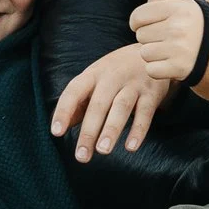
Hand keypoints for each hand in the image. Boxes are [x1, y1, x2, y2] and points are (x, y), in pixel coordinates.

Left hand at [51, 45, 172, 161]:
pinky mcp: (152, 92)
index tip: (56, 132)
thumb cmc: (116, 72)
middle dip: (89, 131)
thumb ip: (78, 104)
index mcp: (93, 74)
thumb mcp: (94, 80)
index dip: (64, 111)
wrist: (152, 52)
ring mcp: (133, 84)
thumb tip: (59, 128)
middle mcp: (112, 77)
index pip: (74, 91)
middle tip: (81, 156)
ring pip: (121, 107)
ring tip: (102, 150)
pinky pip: (145, 113)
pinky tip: (131, 147)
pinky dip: (139, 130)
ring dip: (111, 130)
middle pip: (98, 104)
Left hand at [129, 0, 203, 79]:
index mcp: (178, 8)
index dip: (138, 23)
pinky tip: (171, 63)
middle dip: (150, 38)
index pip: (137, 16)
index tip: (148, 26)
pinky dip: (158, 70)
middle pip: (140, 35)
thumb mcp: (184, 4)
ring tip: (170, 51)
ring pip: (145, 53)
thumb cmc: (195, 24)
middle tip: (167, 39)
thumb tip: (138, 16)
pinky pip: (151, 70)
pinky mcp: (179, 68)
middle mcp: (178, 27)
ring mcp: (178, 49)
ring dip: (154, 55)